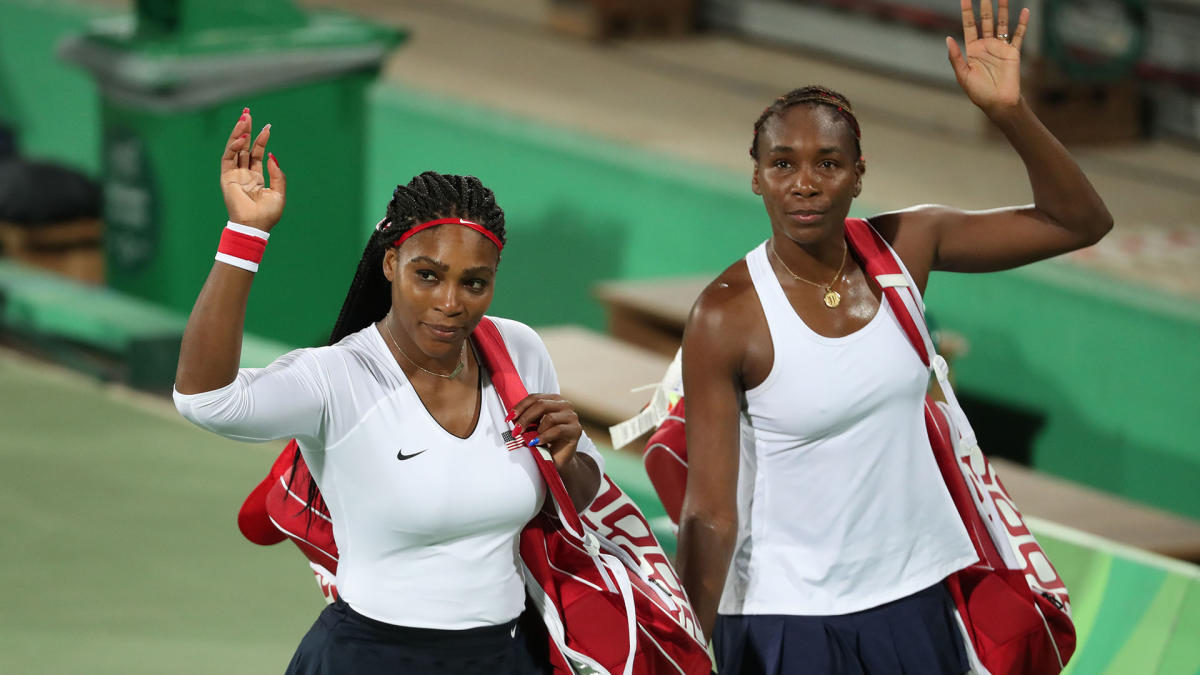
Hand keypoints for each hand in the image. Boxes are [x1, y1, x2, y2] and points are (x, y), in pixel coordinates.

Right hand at [220, 108, 285, 231]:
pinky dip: (234, 147)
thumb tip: (271, 155)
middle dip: (246, 129)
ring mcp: (234, 175)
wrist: (255, 225)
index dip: (261, 140)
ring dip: (238, 133)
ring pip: (235, 149)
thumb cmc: (268, 214)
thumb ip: (277, 174)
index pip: (257, 154)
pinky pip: (228, 158)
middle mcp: (244, 174)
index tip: (267, 127)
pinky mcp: (227, 178)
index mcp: (256, 178)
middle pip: (243, 147)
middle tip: (248, 112)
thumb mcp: (279, 192)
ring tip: (244, 118)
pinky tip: (242, 137)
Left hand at [510, 393, 582, 470]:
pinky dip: (544, 437)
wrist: (558, 459)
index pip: (535, 397)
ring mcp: (572, 417)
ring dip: (536, 430)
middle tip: (515, 431)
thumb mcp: (533, 425)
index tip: (509, 418)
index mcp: (554, 399)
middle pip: (541, 404)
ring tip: (528, 440)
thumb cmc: (544, 440)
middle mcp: (565, 404)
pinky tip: (536, 443)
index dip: (520, 406)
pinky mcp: (576, 430)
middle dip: (525, 418)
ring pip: (549, 417)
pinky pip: (557, 430)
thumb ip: (526, 417)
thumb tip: (511, 416)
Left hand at [946, 0, 1029, 115]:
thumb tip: (948, 38)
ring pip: (1002, 23)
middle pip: (986, 20)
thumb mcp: (963, 76)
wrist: (998, 103)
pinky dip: (1022, 23)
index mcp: (972, 50)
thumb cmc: (979, 93)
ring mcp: (1000, 47)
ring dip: (1003, 9)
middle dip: (985, 6)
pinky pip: (1018, 35)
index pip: (969, 26)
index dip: (967, 12)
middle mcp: (986, 45)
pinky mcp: (1013, 52)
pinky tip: (1024, 11)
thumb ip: (956, 58)